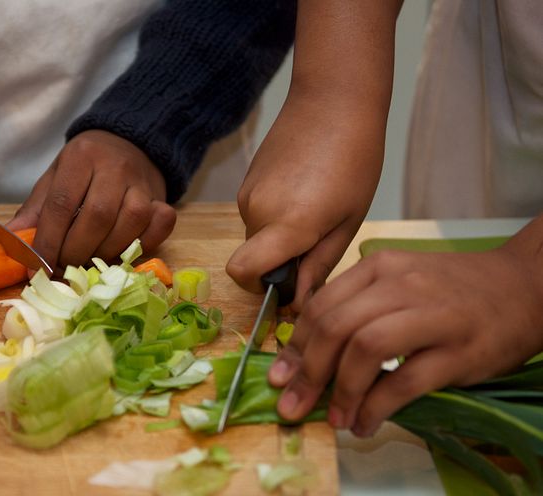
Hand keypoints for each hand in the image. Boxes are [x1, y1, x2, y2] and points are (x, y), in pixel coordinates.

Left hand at [7, 130, 175, 270]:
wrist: (129, 141)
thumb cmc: (86, 166)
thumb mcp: (55, 177)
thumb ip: (36, 209)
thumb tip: (12, 239)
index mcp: (80, 157)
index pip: (61, 205)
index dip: (47, 242)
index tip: (36, 269)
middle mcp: (114, 167)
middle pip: (97, 217)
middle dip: (75, 252)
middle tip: (62, 269)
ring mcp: (142, 183)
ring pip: (130, 223)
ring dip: (106, 252)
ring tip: (89, 261)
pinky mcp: (162, 197)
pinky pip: (160, 223)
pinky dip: (144, 242)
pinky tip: (124, 248)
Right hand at [226, 95, 383, 311]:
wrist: (333, 101)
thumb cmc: (355, 160)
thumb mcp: (348, 221)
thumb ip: (319, 264)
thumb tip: (298, 300)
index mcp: (287, 225)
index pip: (243, 272)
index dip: (259, 287)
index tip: (288, 282)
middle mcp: (256, 211)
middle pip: (253, 257)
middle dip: (278, 260)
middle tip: (318, 239)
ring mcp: (247, 194)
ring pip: (255, 235)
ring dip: (278, 236)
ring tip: (315, 208)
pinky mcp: (247, 180)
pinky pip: (256, 213)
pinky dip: (275, 215)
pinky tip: (304, 191)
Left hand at [268, 224, 542, 436]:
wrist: (522, 287)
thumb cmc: (452, 290)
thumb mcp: (399, 281)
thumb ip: (357, 306)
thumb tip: (308, 352)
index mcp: (378, 267)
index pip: (321, 305)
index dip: (295, 345)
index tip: (281, 374)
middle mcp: (400, 284)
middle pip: (336, 326)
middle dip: (308, 372)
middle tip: (293, 404)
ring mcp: (431, 315)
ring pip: (366, 349)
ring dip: (341, 391)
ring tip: (334, 418)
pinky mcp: (458, 350)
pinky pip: (405, 381)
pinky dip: (377, 407)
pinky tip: (365, 422)